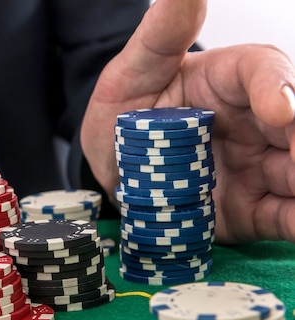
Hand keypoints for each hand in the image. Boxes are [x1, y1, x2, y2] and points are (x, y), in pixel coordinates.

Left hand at [80, 0, 294, 243]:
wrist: (110, 169)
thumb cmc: (124, 113)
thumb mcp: (131, 73)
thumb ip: (160, 35)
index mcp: (228, 80)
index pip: (264, 72)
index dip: (278, 88)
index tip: (279, 110)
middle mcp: (253, 122)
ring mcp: (256, 165)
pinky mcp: (251, 207)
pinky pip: (283, 216)